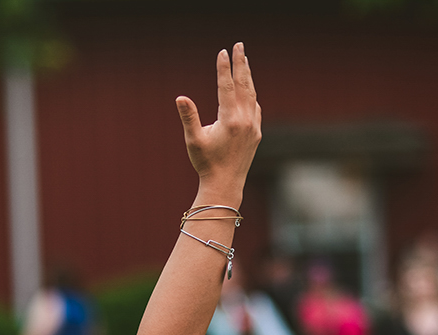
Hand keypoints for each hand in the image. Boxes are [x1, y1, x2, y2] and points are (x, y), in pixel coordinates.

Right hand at [176, 43, 261, 199]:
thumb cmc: (206, 163)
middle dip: (241, 63)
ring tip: (245, 61)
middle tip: (239, 45)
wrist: (225, 185)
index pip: (226, 86)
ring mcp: (254, 126)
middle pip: (243, 84)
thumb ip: (189, 116)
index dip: (224, 68)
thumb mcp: (193, 140)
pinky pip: (256, 108)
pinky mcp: (257, 134)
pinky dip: (252, 95)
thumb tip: (180, 97)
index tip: (222, 52)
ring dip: (248, 76)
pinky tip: (249, 90)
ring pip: (252, 95)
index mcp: (230, 119)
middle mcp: (245, 120)